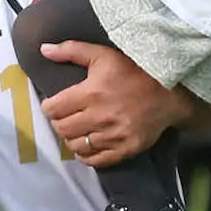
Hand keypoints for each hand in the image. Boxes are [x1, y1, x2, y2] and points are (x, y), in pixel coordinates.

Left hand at [39, 40, 192, 166]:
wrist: (168, 94)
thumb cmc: (133, 71)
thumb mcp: (103, 55)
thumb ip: (71, 50)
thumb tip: (43, 49)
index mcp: (91, 93)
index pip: (53, 109)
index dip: (50, 106)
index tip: (55, 104)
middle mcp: (99, 117)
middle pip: (62, 128)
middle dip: (59, 122)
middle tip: (66, 116)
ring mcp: (113, 136)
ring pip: (76, 146)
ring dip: (71, 138)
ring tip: (77, 129)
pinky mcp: (124, 149)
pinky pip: (94, 160)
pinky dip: (86, 155)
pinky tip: (88, 144)